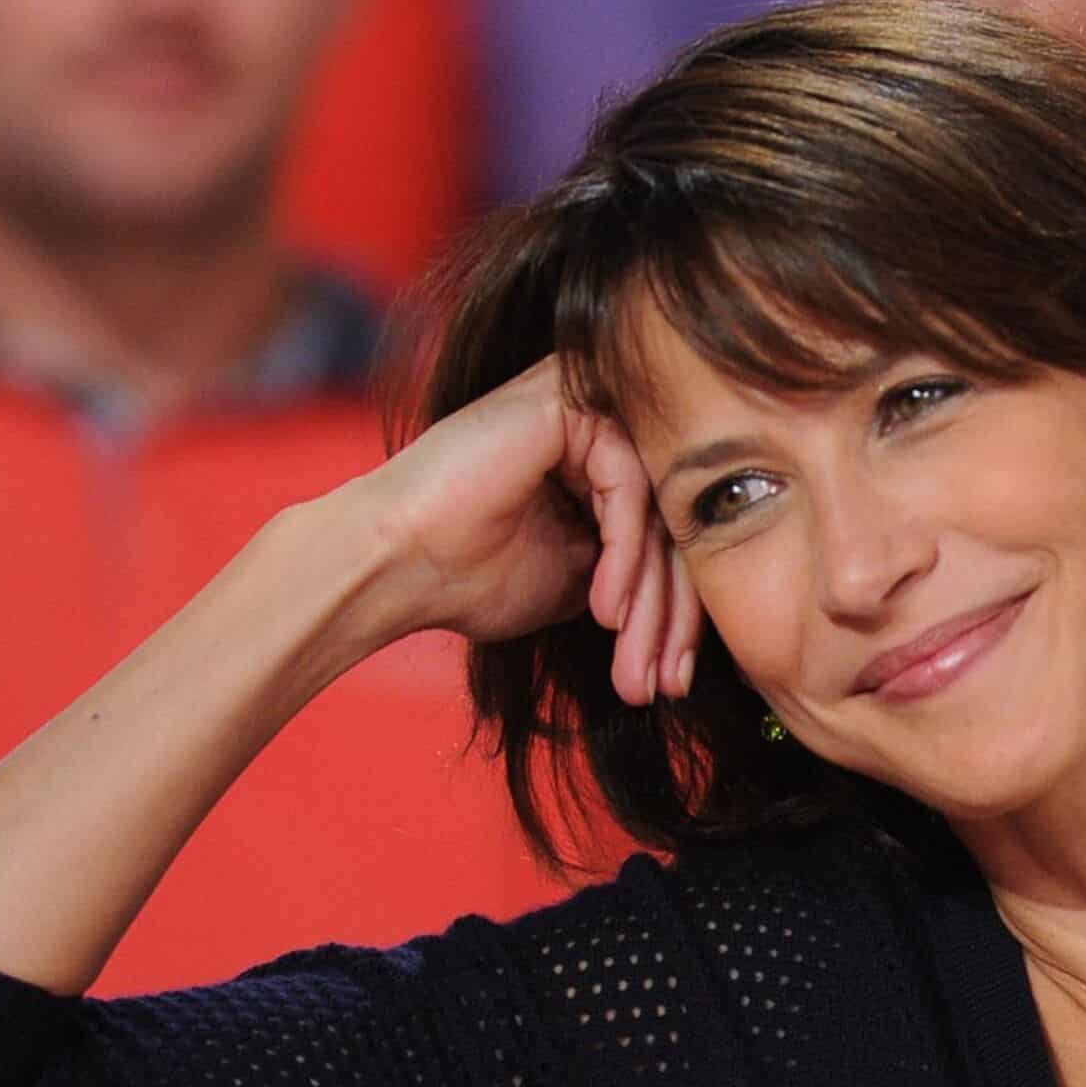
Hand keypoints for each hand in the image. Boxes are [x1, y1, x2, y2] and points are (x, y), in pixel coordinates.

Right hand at [357, 356, 700, 703]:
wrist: (392, 564)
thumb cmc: (467, 577)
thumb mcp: (578, 585)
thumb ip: (634, 574)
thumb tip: (693, 607)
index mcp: (600, 461)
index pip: (665, 535)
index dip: (674, 616)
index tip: (671, 683)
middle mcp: (600, 423)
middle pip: (669, 522)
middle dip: (668, 617)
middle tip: (664, 684)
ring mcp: (587, 406)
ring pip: (655, 511)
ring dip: (648, 601)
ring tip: (636, 663)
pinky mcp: (569, 402)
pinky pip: (626, 486)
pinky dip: (623, 554)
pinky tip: (606, 609)